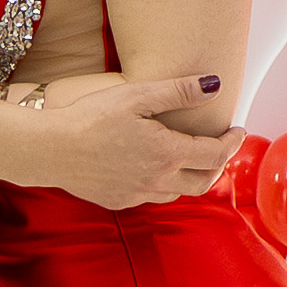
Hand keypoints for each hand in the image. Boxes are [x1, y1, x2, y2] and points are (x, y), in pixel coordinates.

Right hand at [28, 74, 238, 210]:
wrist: (49, 149)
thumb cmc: (90, 117)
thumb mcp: (136, 95)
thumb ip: (178, 90)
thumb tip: (214, 85)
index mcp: (167, 153)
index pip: (215, 154)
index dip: (232, 142)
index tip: (237, 131)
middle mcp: (158, 180)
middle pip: (204, 181)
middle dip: (218, 164)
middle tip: (220, 147)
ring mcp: (138, 194)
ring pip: (179, 193)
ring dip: (193, 177)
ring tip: (192, 159)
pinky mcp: (119, 201)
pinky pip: (152, 197)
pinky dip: (165, 185)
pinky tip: (155, 171)